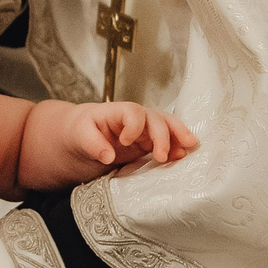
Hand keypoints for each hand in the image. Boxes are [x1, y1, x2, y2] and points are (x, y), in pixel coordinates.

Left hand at [62, 103, 198, 179]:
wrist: (81, 139)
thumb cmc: (80, 133)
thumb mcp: (79, 136)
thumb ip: (92, 143)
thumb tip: (108, 156)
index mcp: (116, 111)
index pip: (132, 112)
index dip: (134, 126)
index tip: (126, 142)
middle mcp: (135, 118)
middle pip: (155, 118)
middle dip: (163, 135)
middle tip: (164, 155)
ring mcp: (144, 131)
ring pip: (166, 127)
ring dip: (178, 137)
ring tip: (189, 149)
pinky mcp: (148, 144)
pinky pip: (166, 142)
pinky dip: (176, 147)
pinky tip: (183, 156)